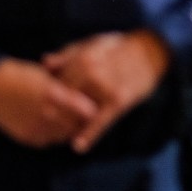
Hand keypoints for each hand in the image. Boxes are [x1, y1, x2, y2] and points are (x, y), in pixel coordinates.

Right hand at [0, 58, 97, 148]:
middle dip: (80, 123)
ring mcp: (34, 126)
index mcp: (54, 94)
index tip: (93, 109)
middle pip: (75, 127)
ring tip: (66, 124)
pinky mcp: (24, 136)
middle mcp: (46, 112)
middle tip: (83, 120)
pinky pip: (45, 141)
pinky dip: (50, 136)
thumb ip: (66, 90)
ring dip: (65, 131)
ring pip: (61, 137)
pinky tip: (49, 127)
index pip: (87, 112)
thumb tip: (86, 101)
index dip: (91, 111)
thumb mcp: (48, 77)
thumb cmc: (23, 75)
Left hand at [42, 30, 171, 152]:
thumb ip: (68, 54)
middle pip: (65, 99)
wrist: (151, 51)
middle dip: (55, 112)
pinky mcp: (119, 101)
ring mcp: (104, 87)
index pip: (56, 81)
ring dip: (69, 125)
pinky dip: (89, 135)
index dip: (48, 95)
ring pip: (80, 112)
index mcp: (82, 57)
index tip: (40, 105)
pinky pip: (101, 121)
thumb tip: (44, 62)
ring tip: (57, 137)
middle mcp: (91, 72)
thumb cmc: (119, 47)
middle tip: (46, 125)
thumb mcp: (93, 44)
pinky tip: (78, 147)